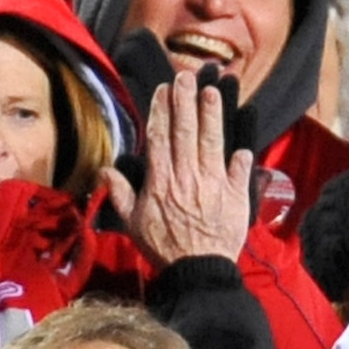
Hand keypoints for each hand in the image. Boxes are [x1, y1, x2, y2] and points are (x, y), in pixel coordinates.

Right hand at [103, 68, 255, 266]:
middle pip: (185, 132)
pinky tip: (242, 142)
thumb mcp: (133, 224)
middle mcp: (186, 177)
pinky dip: (241, 156)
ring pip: (212, 142)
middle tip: (186, 77)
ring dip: (212, 115)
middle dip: (185, 101)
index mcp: (161, 182)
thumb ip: (121, 195)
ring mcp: (212, 185)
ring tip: (212, 90)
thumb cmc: (164, 248)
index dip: (162, 111)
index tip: (164, 90)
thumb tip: (106, 171)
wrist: (197, 271)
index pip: (160, 138)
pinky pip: (239, 170)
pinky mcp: (234, 196)